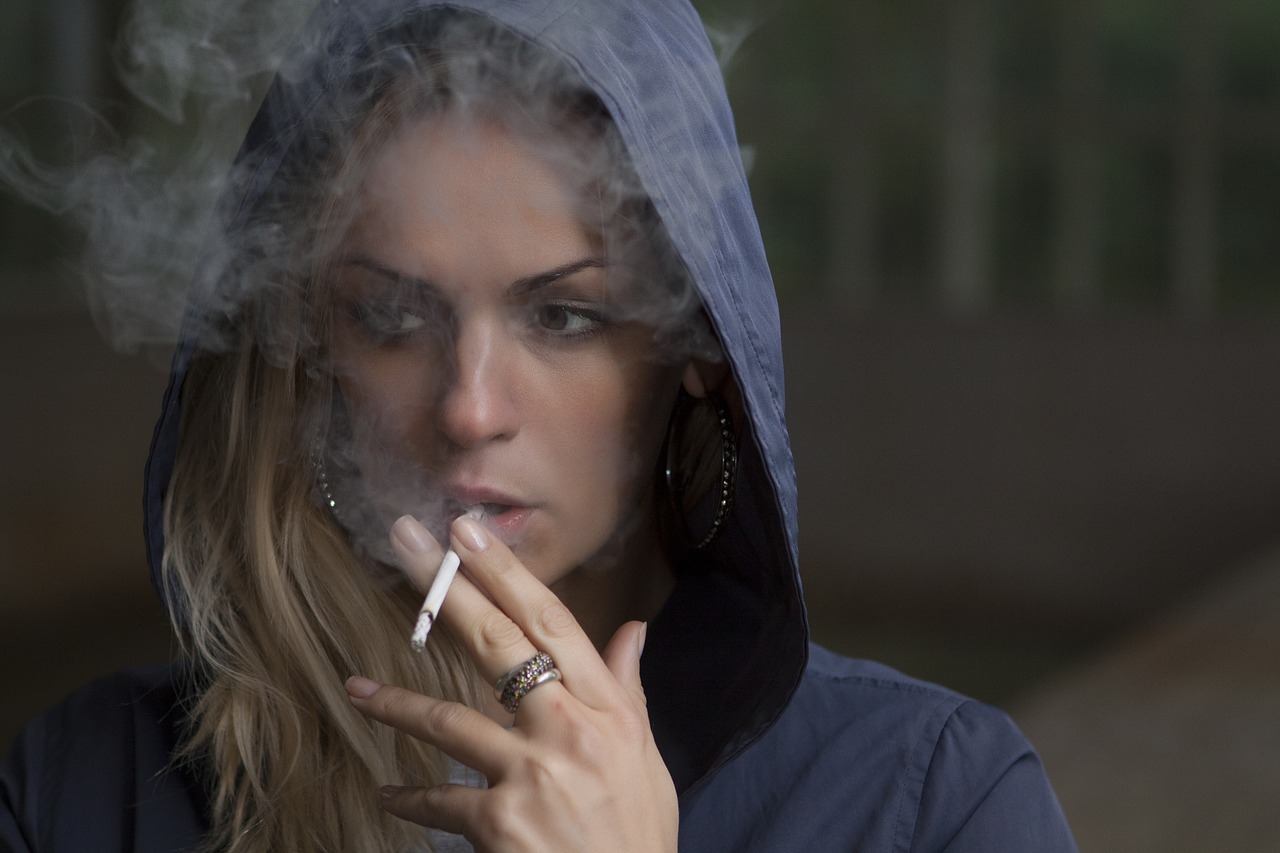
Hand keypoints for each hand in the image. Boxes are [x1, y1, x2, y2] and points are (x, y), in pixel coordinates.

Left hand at [344, 514, 677, 851]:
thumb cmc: (637, 832)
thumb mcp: (646, 756)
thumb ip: (628, 690)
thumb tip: (633, 631)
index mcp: (607, 708)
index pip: (552, 622)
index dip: (507, 572)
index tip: (469, 532)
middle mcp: (568, 729)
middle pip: (497, 643)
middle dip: (447, 589)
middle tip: (406, 545)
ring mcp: (531, 774)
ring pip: (450, 720)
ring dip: (397, 702)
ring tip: (355, 689)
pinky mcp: (499, 823)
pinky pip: (440, 800)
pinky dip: (410, 799)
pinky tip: (387, 795)